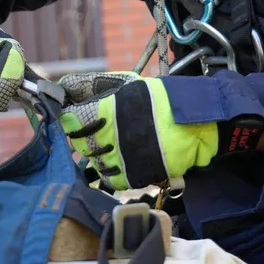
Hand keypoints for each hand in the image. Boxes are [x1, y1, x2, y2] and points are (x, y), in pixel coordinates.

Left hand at [58, 75, 217, 190]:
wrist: (195, 122)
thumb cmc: (161, 99)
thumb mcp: (128, 84)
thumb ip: (96, 86)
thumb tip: (68, 85)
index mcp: (108, 111)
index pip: (72, 121)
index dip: (70, 122)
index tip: (73, 121)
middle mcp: (111, 136)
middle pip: (81, 145)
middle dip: (84, 140)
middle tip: (92, 135)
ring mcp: (123, 158)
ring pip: (96, 163)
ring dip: (99, 156)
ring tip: (111, 148)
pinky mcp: (135, 176)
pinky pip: (112, 179)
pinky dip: (112, 173)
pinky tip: (120, 162)